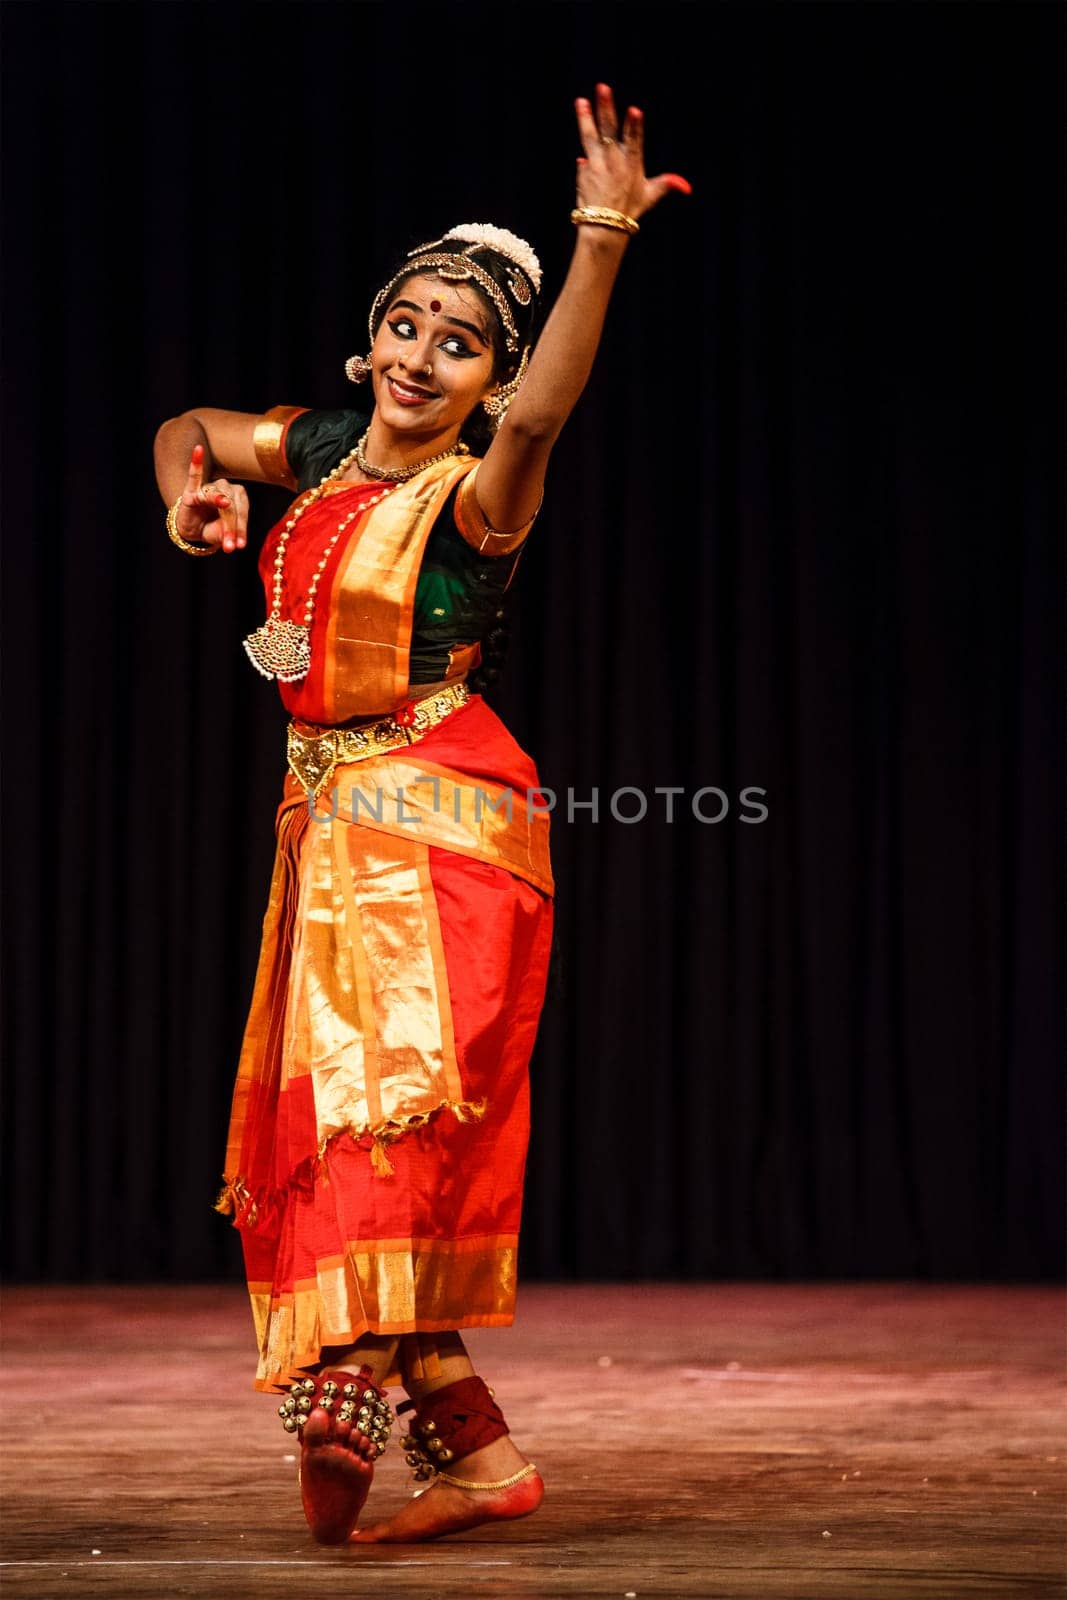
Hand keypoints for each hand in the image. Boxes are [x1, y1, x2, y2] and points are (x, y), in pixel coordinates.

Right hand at [174, 442, 248, 552]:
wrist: (192, 528)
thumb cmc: (212, 528)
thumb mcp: (222, 535)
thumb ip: (228, 536)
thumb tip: (233, 544)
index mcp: (238, 497)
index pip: (242, 511)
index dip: (241, 529)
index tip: (240, 545)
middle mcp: (226, 488)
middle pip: (232, 505)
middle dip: (232, 527)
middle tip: (231, 546)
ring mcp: (208, 488)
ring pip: (217, 498)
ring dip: (221, 520)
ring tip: (225, 538)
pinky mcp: (191, 490)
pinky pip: (194, 474)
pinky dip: (196, 462)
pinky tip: (198, 450)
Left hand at [574, 82, 690, 223]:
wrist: (604, 229)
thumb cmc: (629, 210)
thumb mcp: (650, 196)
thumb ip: (666, 185)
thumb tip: (685, 186)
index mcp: (632, 165)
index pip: (634, 141)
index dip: (634, 126)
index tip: (634, 111)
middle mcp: (614, 163)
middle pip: (609, 131)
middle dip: (606, 109)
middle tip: (602, 89)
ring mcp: (597, 167)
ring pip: (590, 138)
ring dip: (586, 119)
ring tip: (581, 101)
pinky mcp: (584, 173)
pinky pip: (583, 159)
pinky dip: (585, 149)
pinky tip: (582, 120)